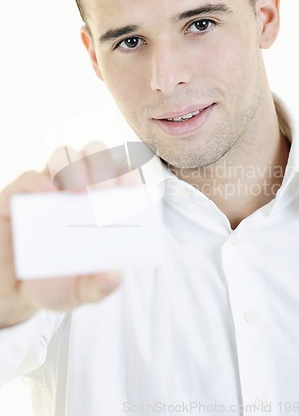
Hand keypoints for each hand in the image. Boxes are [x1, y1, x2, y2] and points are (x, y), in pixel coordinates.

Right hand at [0, 143, 125, 328]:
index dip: (131, 178)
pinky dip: (39, 182)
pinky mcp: (20, 195)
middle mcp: (79, 189)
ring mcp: (49, 188)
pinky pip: (30, 177)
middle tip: (104, 192)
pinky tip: (47, 195)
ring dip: (74, 166)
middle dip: (104, 166)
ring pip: (65, 155)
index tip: (133, 192)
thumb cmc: (57, 281)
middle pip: (97, 156)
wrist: (15, 291)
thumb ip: (99, 286)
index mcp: (103, 206)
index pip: (124, 177)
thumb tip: (114, 275)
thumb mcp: (82, 290)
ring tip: (79, 191)